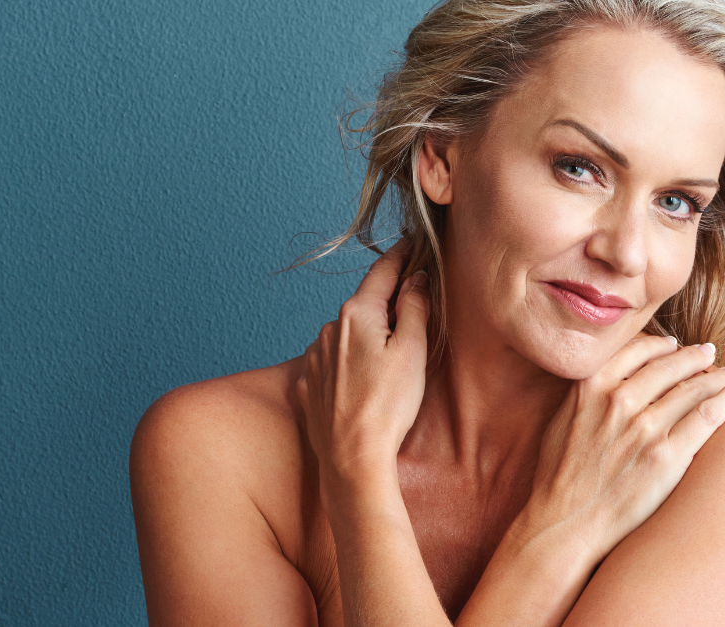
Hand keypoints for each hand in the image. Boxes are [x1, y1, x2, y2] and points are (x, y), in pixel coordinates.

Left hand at [297, 241, 430, 492]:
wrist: (352, 457)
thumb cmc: (388, 406)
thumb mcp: (413, 350)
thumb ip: (414, 308)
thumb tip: (416, 279)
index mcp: (357, 314)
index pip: (382, 271)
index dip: (401, 255)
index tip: (412, 242)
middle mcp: (330, 328)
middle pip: (364, 303)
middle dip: (386, 301)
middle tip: (411, 303)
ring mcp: (315, 357)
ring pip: (347, 334)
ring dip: (366, 335)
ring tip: (389, 358)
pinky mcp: (308, 385)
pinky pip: (332, 363)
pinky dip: (349, 363)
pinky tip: (364, 381)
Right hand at [519, 334, 724, 563]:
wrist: (566, 523)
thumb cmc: (560, 476)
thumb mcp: (563, 419)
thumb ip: (587, 392)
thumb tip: (610, 376)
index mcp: (591, 386)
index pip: (636, 349)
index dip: (660, 345)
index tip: (674, 345)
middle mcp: (619, 399)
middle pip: (670, 365)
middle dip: (695, 357)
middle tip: (710, 353)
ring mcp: (645, 427)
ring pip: (694, 387)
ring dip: (718, 375)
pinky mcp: (668, 455)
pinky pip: (709, 415)